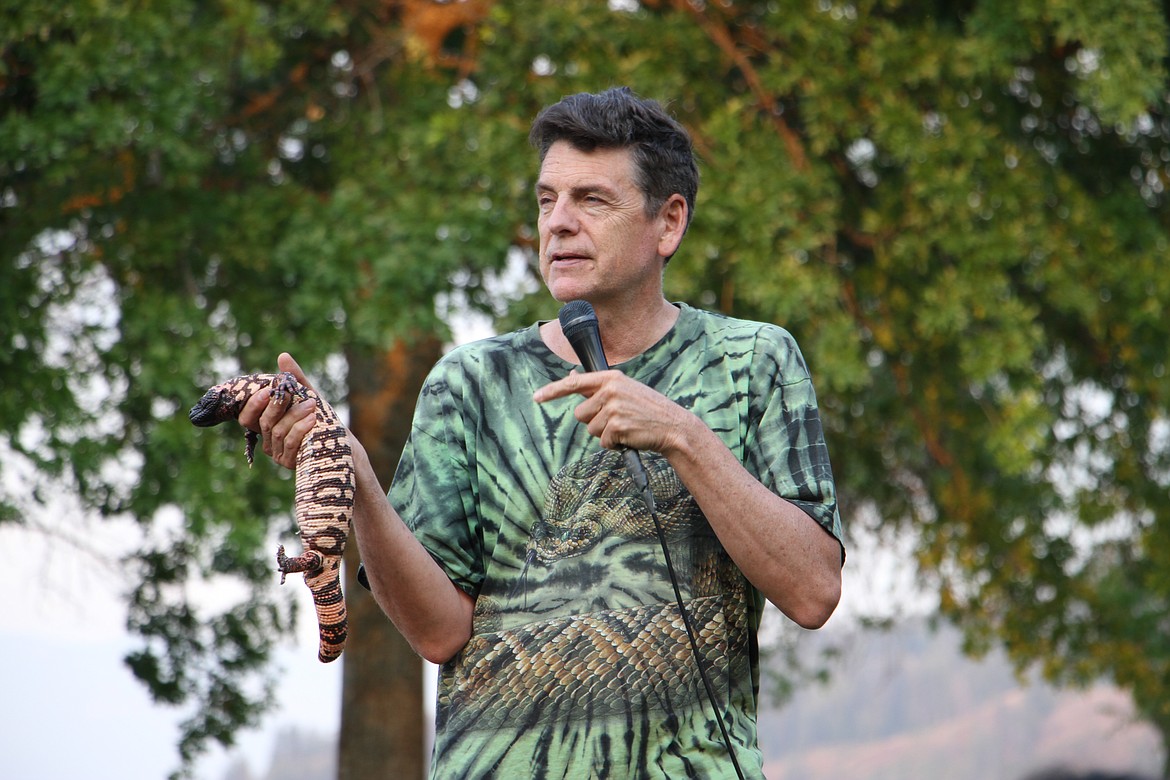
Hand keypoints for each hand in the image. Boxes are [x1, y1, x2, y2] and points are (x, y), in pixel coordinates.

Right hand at [238, 352, 318, 469]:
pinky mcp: (290, 462)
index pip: (247, 418)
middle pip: (263, 422)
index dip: (253, 404)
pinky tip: (312, 419)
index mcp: (267, 424)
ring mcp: (278, 454)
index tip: (268, 390)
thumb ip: (295, 379)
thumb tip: (283, 356)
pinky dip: (300, 428)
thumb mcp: (309, 396)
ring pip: (277, 431)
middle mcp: (268, 441)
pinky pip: (290, 443)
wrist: (343, 444)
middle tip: (289, 391)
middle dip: (276, 405)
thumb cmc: (322, 419)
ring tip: (311, 404)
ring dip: (294, 415)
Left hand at [533, 369, 691, 453]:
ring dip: (605, 434)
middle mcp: (610, 390)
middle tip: (617, 420)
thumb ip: (598, 386)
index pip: (574, 383)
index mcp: (611, 378)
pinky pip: (602, 442)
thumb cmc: (647, 409)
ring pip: (590, 429)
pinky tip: (629, 437)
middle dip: (594, 421)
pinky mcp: (616, 427)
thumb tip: (571, 377)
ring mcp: (613, 408)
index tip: (536, 397)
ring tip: (626, 427)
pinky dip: (613, 444)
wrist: (672, 426)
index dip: (552, 391)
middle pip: (580, 413)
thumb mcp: (624, 390)